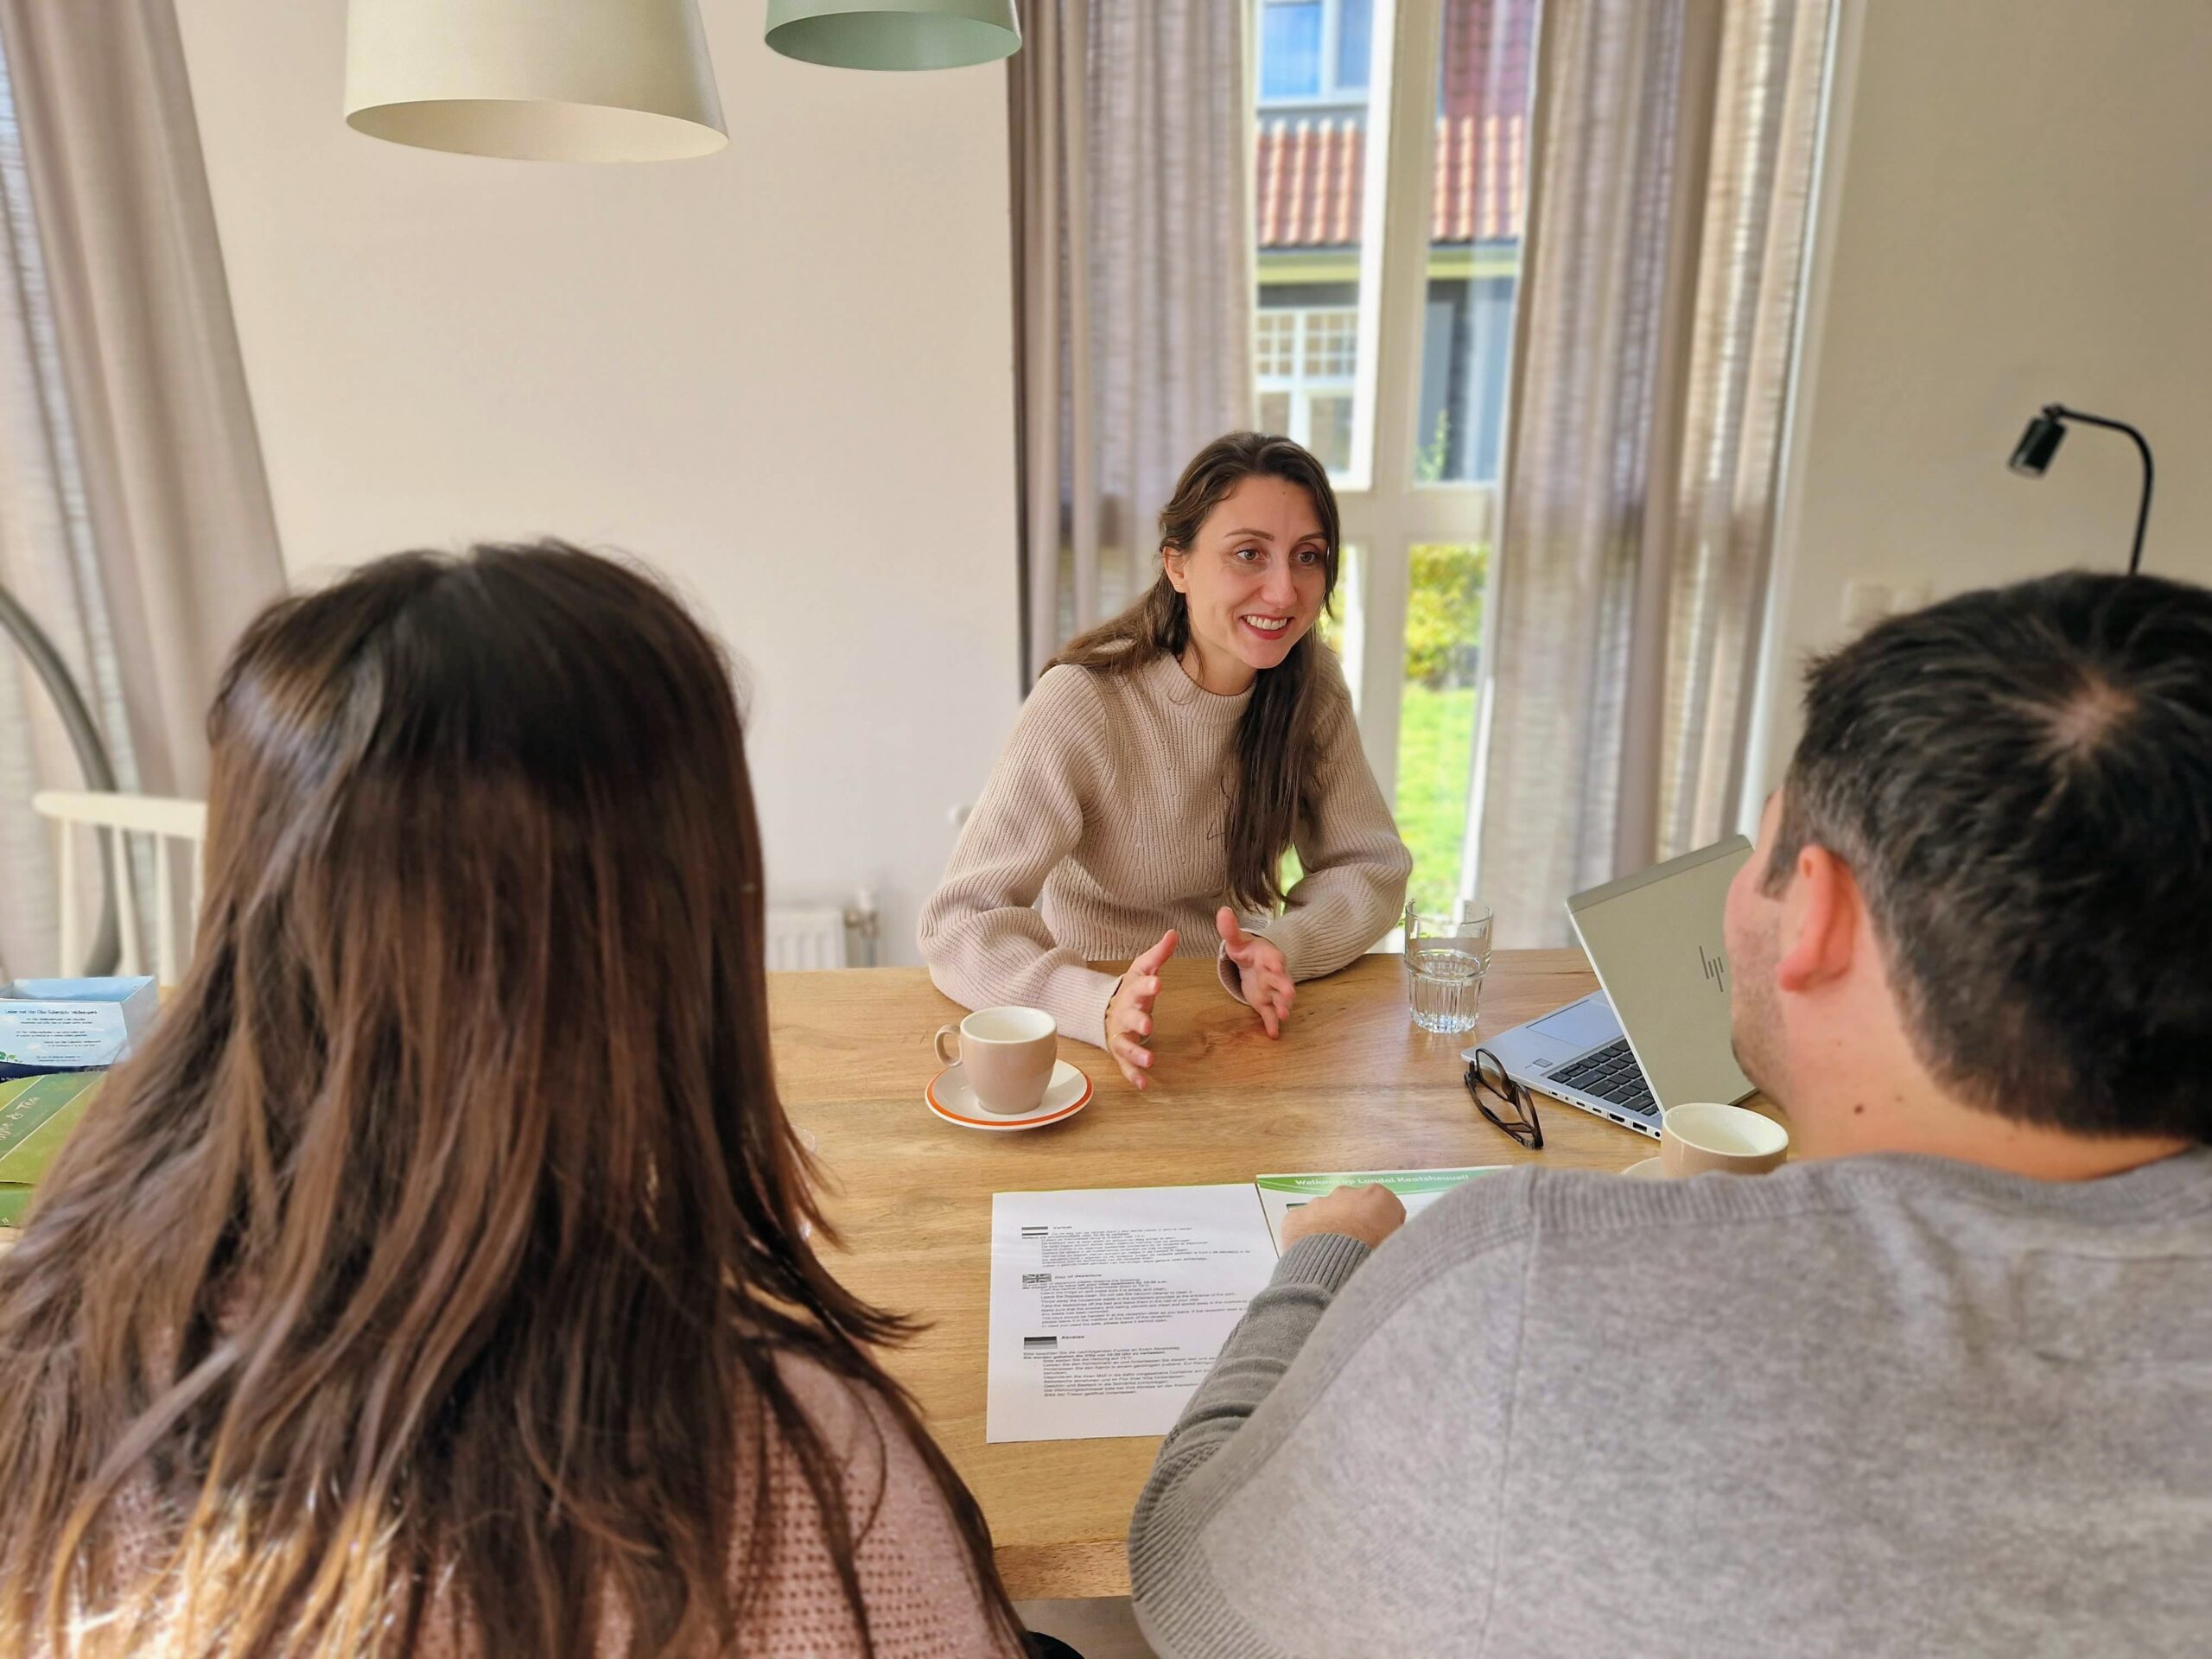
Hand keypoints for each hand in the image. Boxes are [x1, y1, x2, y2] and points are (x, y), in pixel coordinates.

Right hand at [1104, 929, 1176, 1090]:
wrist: (1105, 1010)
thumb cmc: (1131, 990)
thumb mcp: (1143, 969)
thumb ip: (1158, 955)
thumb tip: (1174, 933)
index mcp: (1132, 992)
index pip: (1140, 986)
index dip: (1148, 985)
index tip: (1157, 982)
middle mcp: (1124, 1014)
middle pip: (1130, 1017)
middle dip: (1138, 1021)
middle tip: (1148, 1025)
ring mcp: (1120, 1035)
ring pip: (1125, 1045)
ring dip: (1136, 1053)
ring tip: (1150, 1060)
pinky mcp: (1121, 1053)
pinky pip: (1125, 1066)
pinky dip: (1133, 1075)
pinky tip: (1144, 1084)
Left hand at [1217, 907, 1293, 1037]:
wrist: (1256, 964)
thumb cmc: (1247, 951)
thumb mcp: (1237, 940)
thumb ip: (1230, 929)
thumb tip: (1223, 910)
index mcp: (1268, 956)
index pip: (1274, 957)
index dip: (1276, 961)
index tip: (1277, 964)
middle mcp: (1274, 974)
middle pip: (1282, 980)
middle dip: (1285, 987)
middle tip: (1289, 993)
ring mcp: (1271, 990)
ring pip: (1280, 999)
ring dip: (1283, 1006)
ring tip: (1285, 1015)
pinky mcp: (1265, 1003)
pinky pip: (1270, 1014)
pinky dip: (1272, 1024)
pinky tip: (1273, 1034)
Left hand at [1279, 1183, 1405, 1251]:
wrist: (1333, 1272)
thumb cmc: (1371, 1260)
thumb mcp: (1397, 1249)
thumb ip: (1393, 1237)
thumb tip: (1389, 1243)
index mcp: (1378, 1197)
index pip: (1384, 1208)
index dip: (1383, 1226)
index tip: (1379, 1242)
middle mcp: (1347, 1194)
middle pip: (1352, 1207)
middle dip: (1353, 1224)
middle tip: (1354, 1250)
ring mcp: (1318, 1203)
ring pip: (1325, 1214)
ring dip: (1329, 1230)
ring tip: (1332, 1258)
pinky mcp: (1296, 1217)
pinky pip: (1302, 1226)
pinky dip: (1306, 1238)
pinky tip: (1312, 1258)